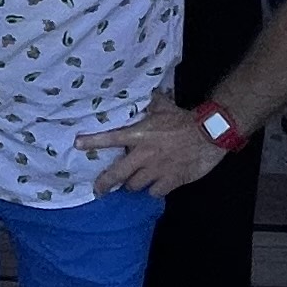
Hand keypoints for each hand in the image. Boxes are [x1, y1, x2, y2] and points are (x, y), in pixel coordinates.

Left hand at [82, 100, 232, 197]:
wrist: (209, 134)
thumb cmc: (185, 120)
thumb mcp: (164, 107)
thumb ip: (152, 104)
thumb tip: (148, 94)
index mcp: (139, 135)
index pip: (110, 139)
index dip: (92, 142)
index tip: (77, 144)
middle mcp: (143, 156)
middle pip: (117, 174)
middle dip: (105, 184)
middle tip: (99, 189)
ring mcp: (156, 171)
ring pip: (134, 186)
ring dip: (133, 185)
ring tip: (134, 183)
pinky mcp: (170, 181)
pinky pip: (154, 192)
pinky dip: (154, 190)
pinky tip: (156, 186)